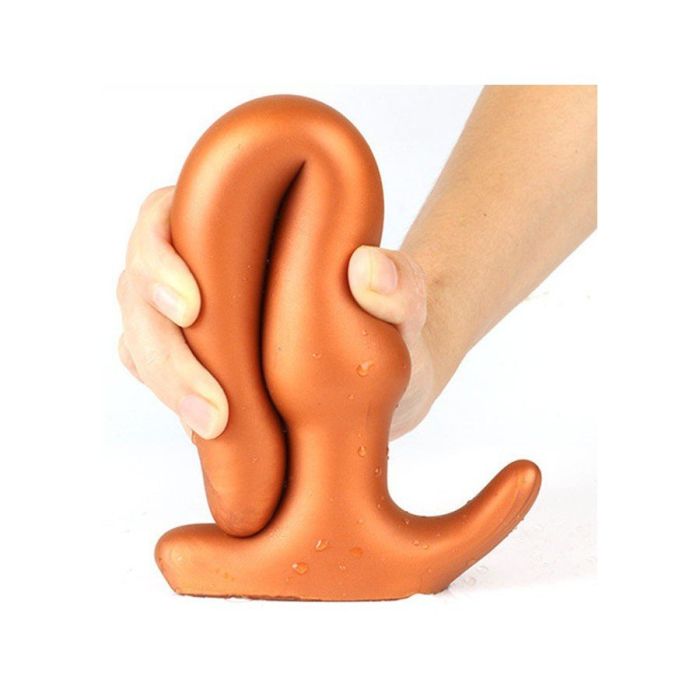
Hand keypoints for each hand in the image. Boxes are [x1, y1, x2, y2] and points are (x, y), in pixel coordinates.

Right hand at [117, 188, 433, 440]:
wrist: (388, 381)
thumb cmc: (390, 328)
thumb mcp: (407, 306)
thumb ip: (401, 285)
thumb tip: (368, 268)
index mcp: (238, 224)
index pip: (168, 215)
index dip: (159, 256)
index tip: (194, 308)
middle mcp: (203, 266)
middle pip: (139, 287)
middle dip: (163, 347)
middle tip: (212, 409)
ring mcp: (192, 318)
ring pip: (139, 337)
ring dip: (163, 383)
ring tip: (212, 430)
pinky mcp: (196, 365)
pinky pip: (156, 377)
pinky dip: (171, 402)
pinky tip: (207, 434)